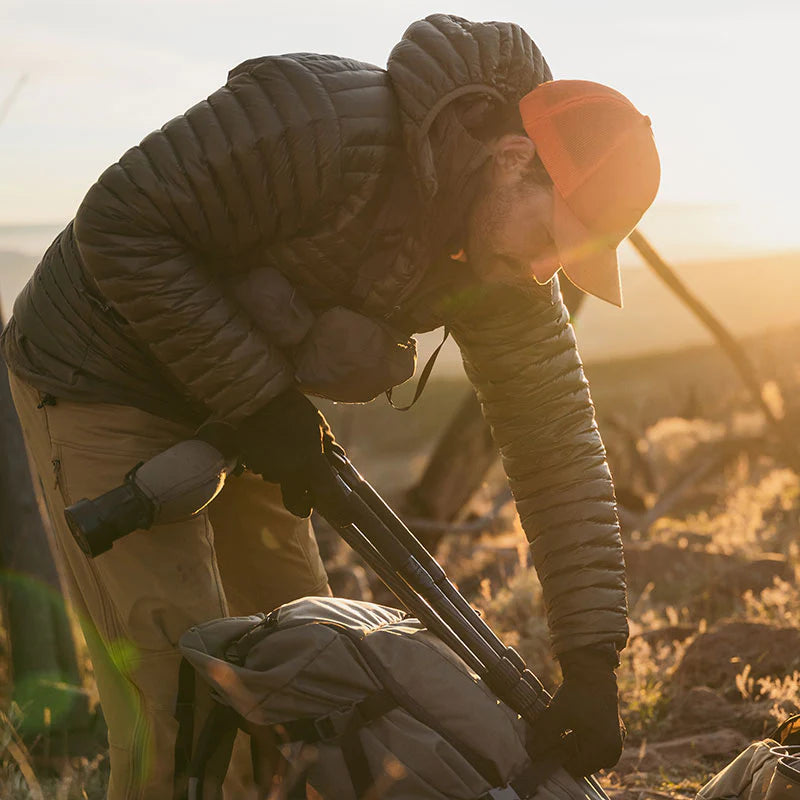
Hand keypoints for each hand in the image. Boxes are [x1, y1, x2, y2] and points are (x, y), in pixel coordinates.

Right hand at [236, 389, 342, 517]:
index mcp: (310, 463)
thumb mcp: (318, 425)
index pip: (330, 497)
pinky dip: (272, 464)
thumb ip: (329, 448)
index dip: (341, 512)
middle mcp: (288, 473)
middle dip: (306, 505)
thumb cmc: (293, 409)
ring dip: (288, 478)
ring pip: (281, 486)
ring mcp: (268, 471)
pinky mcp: (251, 464)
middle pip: (299, 507)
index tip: (348, 519)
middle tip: (312, 497)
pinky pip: (266, 472)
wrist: (256, 397)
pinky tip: (273, 446)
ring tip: (288, 452)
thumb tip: (338, 460)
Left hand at [533, 643, 624, 776]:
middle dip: (569, 752)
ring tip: (567, 727)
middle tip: (559, 732)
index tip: (551, 740)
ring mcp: (618, 742)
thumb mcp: (555, 715)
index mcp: (603, 750)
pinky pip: (598, 747)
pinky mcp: (617, 733)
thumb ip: (543, 737)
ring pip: (590, 756)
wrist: (593, 671)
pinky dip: (586, 741)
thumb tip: (533, 754)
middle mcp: (614, 751)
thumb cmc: (575, 694)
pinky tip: (576, 725)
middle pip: (584, 764)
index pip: (575, 768)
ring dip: (576, 747)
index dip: (559, 757)